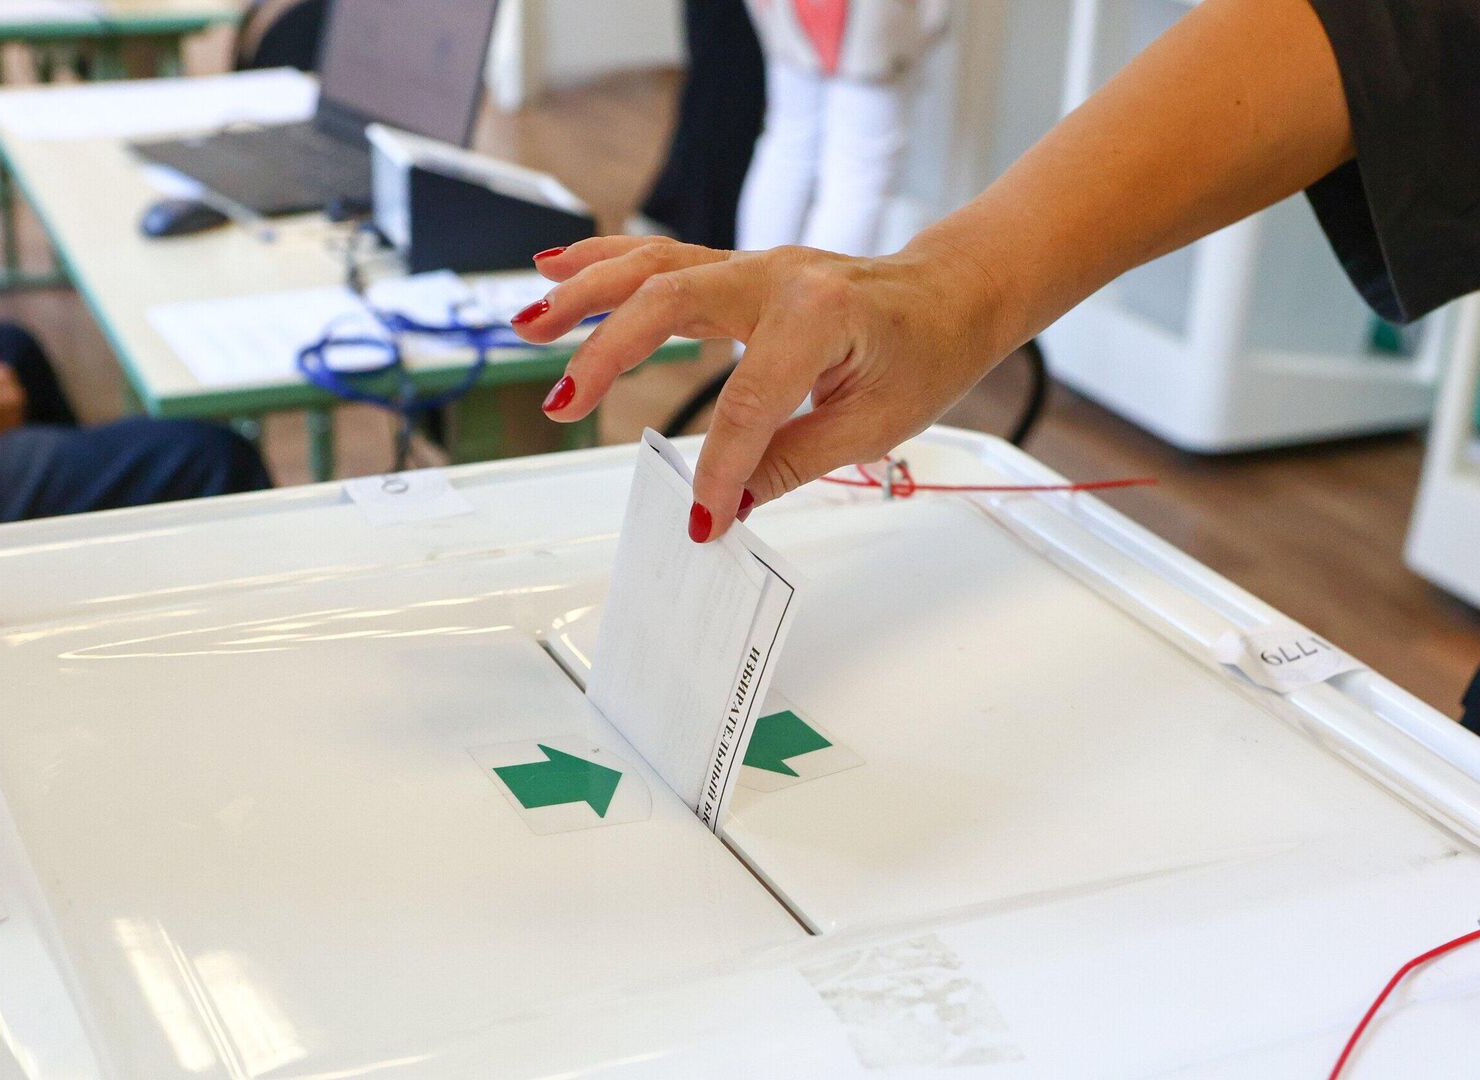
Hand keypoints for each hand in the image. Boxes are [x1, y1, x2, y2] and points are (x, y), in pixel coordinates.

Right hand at [513, 236, 1013, 540]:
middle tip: (562, 407)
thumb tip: (730, 502)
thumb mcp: (873, 423)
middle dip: (607, 355)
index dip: (720, 468)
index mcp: (818, 316)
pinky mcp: (736, 271)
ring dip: (583, 293)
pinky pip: (658, 258)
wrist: (952, 294)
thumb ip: (794, 460)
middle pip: (668, 302)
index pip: (748, 402)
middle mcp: (776, 276)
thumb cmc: (927, 351)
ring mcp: (751, 266)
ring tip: (527, 323)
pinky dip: (601, 260)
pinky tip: (551, 269)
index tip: (703, 517)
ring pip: (650, 267)